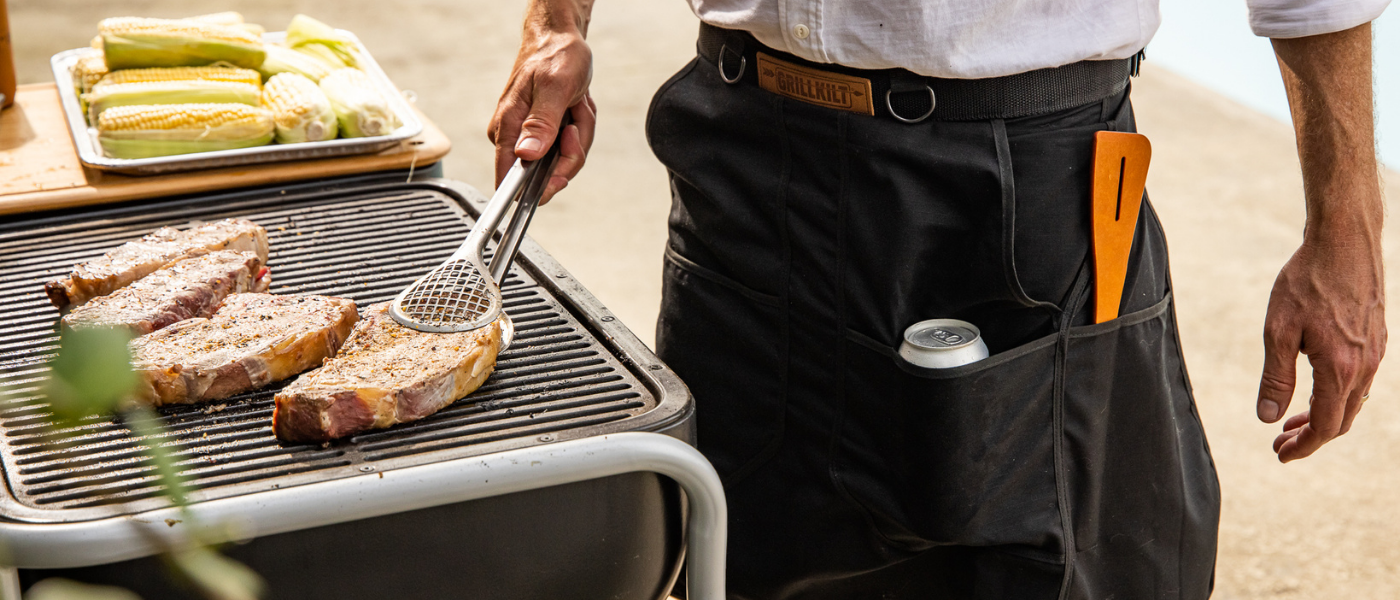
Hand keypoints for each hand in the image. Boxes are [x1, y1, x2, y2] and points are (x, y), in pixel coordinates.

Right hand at [488, 0, 597, 203]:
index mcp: (508, 128)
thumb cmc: (555, 57)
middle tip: (574, 120)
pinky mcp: (543, 134)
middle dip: (572, 150)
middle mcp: (514, 137)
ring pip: (564, 159)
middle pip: (548, 172)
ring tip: (575, 105)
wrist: (560, 40)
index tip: (559, 181)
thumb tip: (526, 155)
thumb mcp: (555, 88)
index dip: (537, 188)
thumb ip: (541, 124)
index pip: (510, 177)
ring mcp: (530, 137)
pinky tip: (576, 107)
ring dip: (580, 133)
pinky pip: (569, 147)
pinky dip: (581, 127)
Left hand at [1259, 22, 1385, 461]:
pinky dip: (1337, 395)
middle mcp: (1366, 365)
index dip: (1303, 447)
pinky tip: (1314, 389)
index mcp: (1342, 368)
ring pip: (1353, 401)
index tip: (1280, 455)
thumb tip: (1269, 418)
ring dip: (1324, 416)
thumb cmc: (1306, 280)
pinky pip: (1360, 381)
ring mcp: (1376, 351)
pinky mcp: (1377, 338)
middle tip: (1280, 444)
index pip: (1327, 425)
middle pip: (1343, 419)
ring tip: (1292, 421)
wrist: (1344, 240)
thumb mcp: (1278, 329)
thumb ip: (1275, 377)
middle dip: (1311, 437)